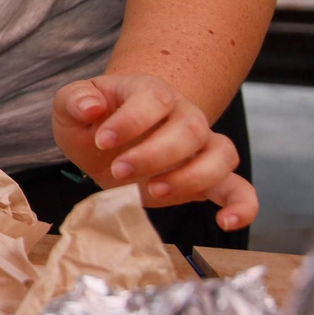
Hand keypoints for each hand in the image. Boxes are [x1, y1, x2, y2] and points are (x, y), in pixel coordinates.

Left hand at [52, 74, 257, 230]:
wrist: (110, 141)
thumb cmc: (93, 121)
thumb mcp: (71, 106)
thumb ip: (75, 100)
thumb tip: (92, 108)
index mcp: (151, 92)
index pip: (154, 98)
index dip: (130, 120)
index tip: (101, 141)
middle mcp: (185, 116)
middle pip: (190, 128)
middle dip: (154, 154)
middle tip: (118, 171)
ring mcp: (203, 146)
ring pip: (220, 155)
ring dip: (190, 178)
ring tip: (153, 191)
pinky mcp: (210, 179)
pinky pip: (239, 189)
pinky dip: (242, 206)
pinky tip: (226, 222)